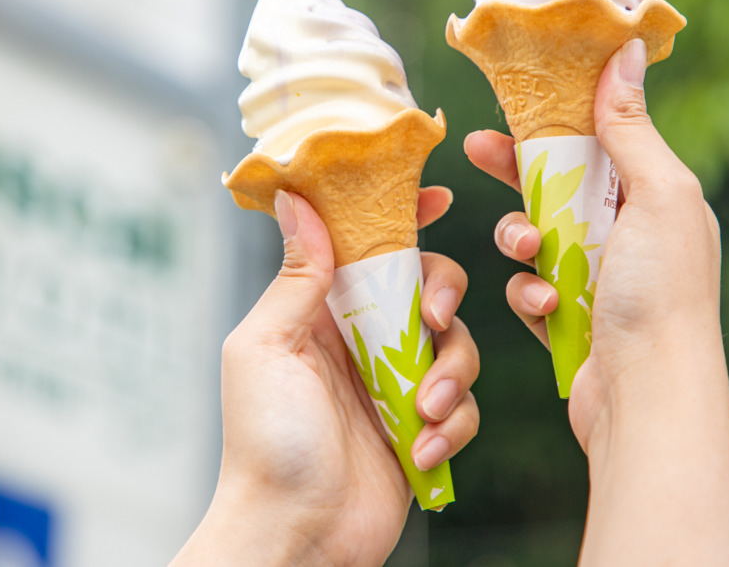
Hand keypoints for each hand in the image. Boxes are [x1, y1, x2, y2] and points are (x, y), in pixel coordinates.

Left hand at [172, 188, 478, 566]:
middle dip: (442, 297)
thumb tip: (295, 200)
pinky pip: (463, 409)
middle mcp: (363, 341)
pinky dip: (450, 427)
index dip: (401, 216)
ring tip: (422, 411)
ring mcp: (395, 385)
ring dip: (450, 375)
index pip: (367, 247)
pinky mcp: (422, 429)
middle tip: (433, 322)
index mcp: (322, 311)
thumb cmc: (265, 443)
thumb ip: (294, 278)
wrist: (293, 534)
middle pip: (429, 287)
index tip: (435, 195)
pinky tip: (419, 451)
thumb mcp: (267, 347)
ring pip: (458, 347)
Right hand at [465, 40, 720, 449]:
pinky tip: (546, 308)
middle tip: (475, 151)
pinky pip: (532, 290)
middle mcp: (632, 237)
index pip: (599, 141)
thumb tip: (624, 50)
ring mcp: (601, 281)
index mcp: (658, 199)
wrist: (649, 398)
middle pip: (558, 185)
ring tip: (529, 253)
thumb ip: (631, 127)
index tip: (513, 101)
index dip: (555, 119)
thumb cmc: (661, 292)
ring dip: (522, 241)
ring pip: (536, 238)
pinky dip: (532, 296)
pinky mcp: (572, 322)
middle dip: (518, 172)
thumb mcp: (656, 195)